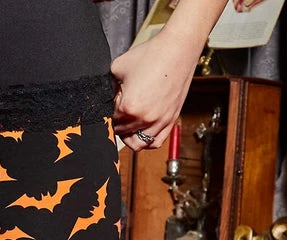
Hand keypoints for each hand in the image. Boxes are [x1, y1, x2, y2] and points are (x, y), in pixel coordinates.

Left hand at [110, 32, 200, 152]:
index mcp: (129, 107)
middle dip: (120, 122)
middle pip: (123, 133)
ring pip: (137, 143)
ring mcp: (159, 122)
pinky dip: (147, 141)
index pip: (111, 121)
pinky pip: (155, 142)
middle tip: (123, 109)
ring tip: (131, 122)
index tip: (116, 102)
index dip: (111, 111)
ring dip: (131, 135)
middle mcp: (144, 118)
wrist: (177, 49)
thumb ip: (110, 88)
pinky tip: (143, 131)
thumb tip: (109, 100)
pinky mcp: (170, 120)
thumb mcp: (118, 67)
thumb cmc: (151, 55)